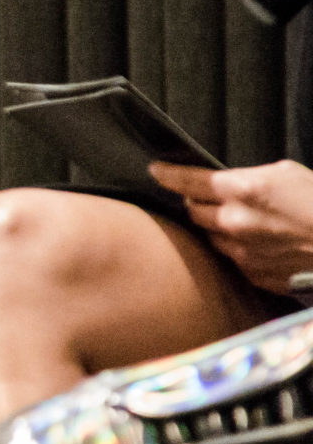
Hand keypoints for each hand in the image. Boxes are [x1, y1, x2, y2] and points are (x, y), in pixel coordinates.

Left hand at [150, 160, 312, 293]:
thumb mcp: (287, 174)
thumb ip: (248, 177)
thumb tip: (226, 182)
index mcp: (241, 189)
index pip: (187, 180)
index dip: (167, 174)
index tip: (156, 170)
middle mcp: (233, 221)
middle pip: (193, 210)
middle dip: (197, 202)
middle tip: (210, 197)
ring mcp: (241, 251)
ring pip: (210, 236)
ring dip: (216, 227)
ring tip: (244, 222)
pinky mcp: (252, 274)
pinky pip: (231, 258)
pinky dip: (236, 248)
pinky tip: (259, 243)